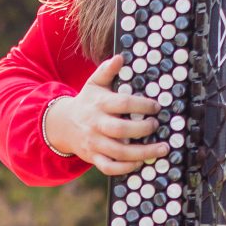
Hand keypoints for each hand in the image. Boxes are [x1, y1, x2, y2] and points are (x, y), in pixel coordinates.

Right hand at [42, 56, 167, 176]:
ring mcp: (94, 143)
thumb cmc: (87, 102)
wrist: (62, 125)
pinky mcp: (93, 157)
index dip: (141, 105)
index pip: (122, 104)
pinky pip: (109, 167)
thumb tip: (120, 57)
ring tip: (162, 148)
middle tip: (156, 125)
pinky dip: (125, 168)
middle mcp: (96, 124)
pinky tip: (140, 163)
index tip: (156, 106)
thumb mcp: (93, 83)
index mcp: (99, 104)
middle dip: (143, 129)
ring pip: (118, 152)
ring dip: (142, 152)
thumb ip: (106, 71)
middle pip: (120, 130)